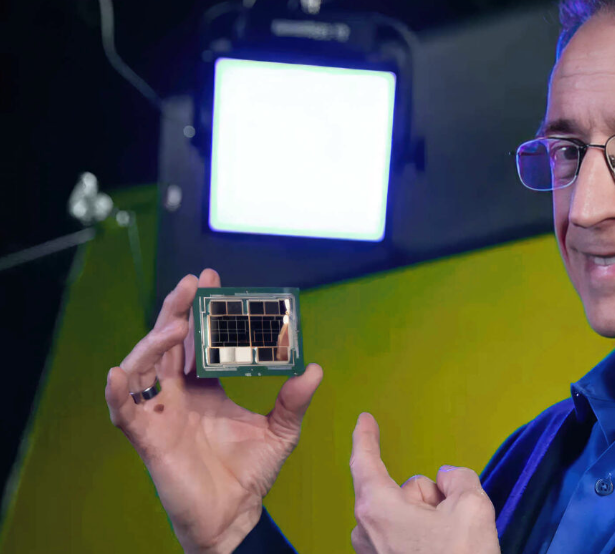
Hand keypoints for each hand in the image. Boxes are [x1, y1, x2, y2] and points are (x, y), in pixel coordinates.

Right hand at [105, 269, 322, 553]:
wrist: (236, 516)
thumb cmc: (251, 474)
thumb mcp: (281, 430)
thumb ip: (294, 400)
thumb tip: (314, 369)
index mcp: (206, 389)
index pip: (200, 340)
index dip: (204, 311)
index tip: (215, 281)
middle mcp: (179, 396)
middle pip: (168, 343)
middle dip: (177, 310)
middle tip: (194, 283)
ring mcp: (161, 415)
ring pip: (143, 367)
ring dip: (154, 341)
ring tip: (177, 324)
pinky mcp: (148, 439)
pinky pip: (124, 412)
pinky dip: (117, 392)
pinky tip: (120, 374)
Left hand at [349, 413, 499, 553]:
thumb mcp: (472, 505)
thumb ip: (459, 478)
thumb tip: (449, 479)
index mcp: (378, 507)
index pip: (365, 460)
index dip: (365, 436)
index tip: (364, 420)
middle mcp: (367, 530)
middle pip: (403, 490)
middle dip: (430, 497)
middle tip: (454, 521)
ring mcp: (374, 552)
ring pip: (407, 516)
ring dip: (430, 521)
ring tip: (450, 545)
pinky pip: (406, 538)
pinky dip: (426, 539)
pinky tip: (443, 552)